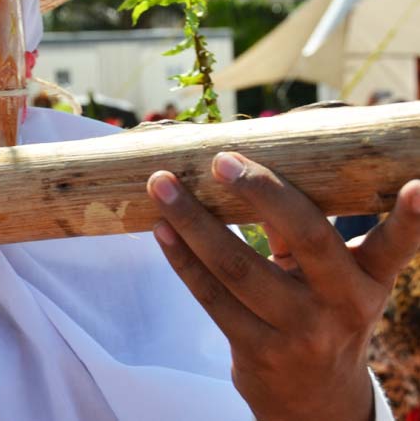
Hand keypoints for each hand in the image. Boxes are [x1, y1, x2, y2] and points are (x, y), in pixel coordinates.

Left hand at [147, 152, 419, 420]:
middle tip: (221, 160)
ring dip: (192, 222)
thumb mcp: (331, 279)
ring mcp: (298, 332)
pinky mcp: (256, 351)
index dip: (410, 219)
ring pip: (238, 268)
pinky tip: (162, 228)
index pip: (393, 246)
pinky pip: (210, 297)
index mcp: (369, 280)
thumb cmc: (321, 314)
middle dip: (261, 193)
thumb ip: (301, 232)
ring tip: (161, 184)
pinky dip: (182, 258)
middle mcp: (341, 306)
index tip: (418, 185)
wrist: (313, 403)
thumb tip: (249, 168)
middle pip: (304, 240)